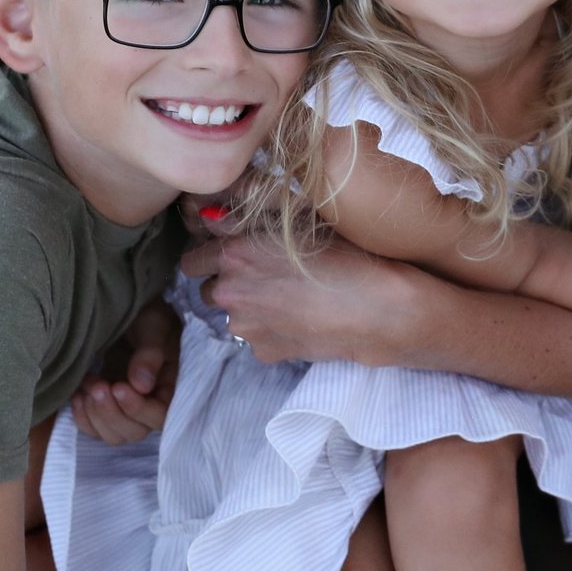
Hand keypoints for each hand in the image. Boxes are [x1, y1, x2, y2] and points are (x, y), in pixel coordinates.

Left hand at [70, 298, 178, 444]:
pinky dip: (84, 418)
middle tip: (97, 384)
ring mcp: (128, 408)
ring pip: (114, 435)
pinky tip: (78, 395)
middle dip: (112, 413)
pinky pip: (95, 429)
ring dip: (97, 416)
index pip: (160, 416)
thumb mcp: (154, 325)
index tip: (119, 387)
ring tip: (89, 384)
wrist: (127, 309)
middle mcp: (152, 403)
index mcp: (172, 386)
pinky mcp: (108, 407)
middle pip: (135, 431)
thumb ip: (150, 354)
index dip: (138, 409)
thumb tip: (141, 385)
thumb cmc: (147, 313)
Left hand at [182, 227, 421, 367]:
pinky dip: (271, 328)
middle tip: (265, 272)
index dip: (212, 253)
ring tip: (288, 295)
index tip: (233, 251)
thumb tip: (212, 218)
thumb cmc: (348, 255)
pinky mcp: (264, 352)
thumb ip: (250, 218)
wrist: (378, 309)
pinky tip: (300, 317)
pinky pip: (256, 336)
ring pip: (233, 313)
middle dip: (228, 280)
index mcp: (235, 253)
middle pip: (209, 287)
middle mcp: (230, 292)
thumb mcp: (302, 220)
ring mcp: (245, 327)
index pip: (193, 257)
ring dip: (249, 304)